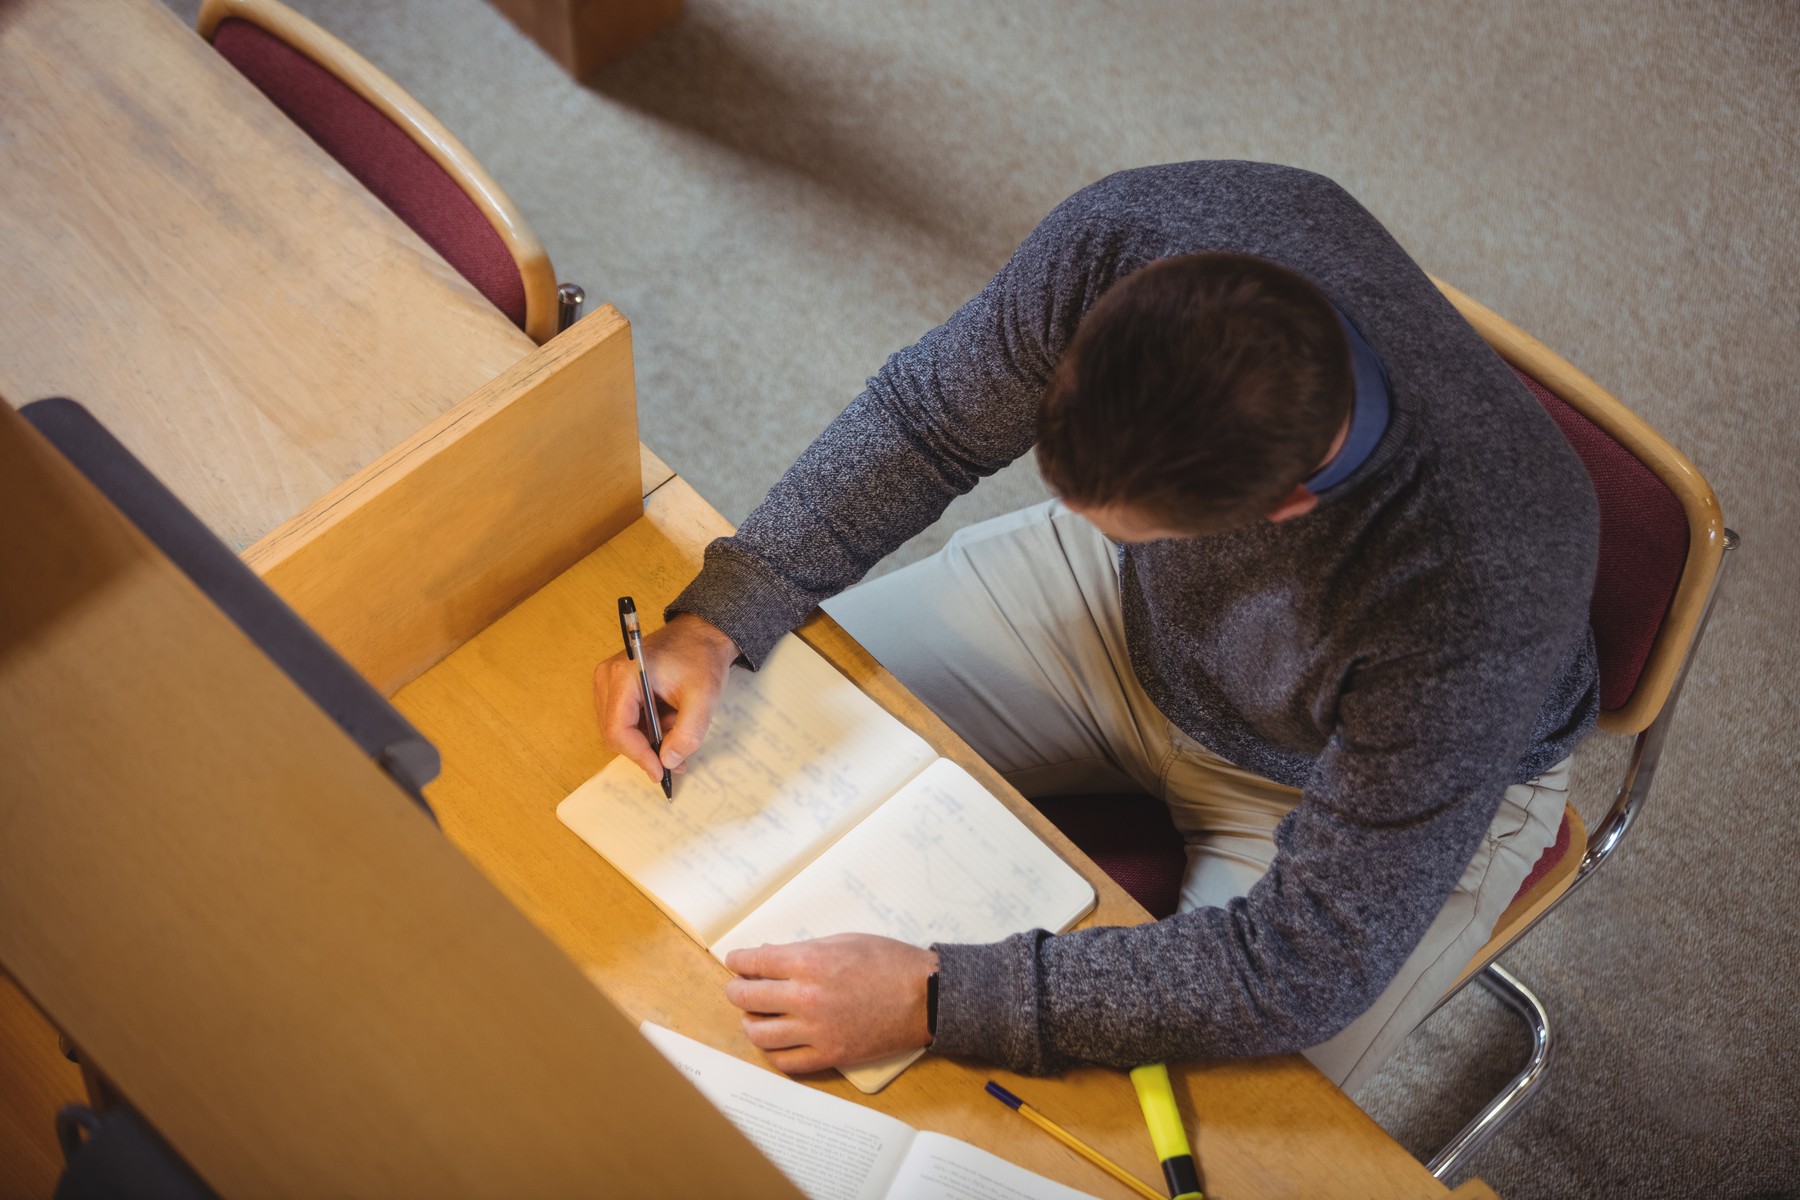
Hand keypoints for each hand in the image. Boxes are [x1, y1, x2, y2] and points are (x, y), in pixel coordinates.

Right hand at [593, 613, 737, 783]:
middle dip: (647, 748)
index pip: (618, 729)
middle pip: (616, 733)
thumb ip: (687, 734)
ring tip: (677, 722)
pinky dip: (648, 728)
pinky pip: (625, 720)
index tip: (661, 773)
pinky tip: (669, 717)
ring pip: (620, 730)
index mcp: (624, 675)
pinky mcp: (616, 686)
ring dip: (649, 737)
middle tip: (678, 753)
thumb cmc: (702, 658)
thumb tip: (668, 762)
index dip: (639, 756)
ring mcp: (609, 681)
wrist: (702, 634)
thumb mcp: (704, 698)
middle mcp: (608, 677)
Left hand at [723, 934, 938, 1073]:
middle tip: (739, 988)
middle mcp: (806, 997)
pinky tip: (777, 1042)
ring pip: (760, 1034)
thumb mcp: (844, 941)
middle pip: (748, 997)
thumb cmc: (889, 962)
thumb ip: (802, 949)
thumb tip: (767, 955)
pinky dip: (774, 1052)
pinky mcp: (830, 1055)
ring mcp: (816, 1030)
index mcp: (809, 962)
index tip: (735, 962)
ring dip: (750, 1023)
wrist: (926, 996)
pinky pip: (786, 1061)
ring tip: (755, 1017)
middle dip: (737, 990)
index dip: (738, 962)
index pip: (753, 963)